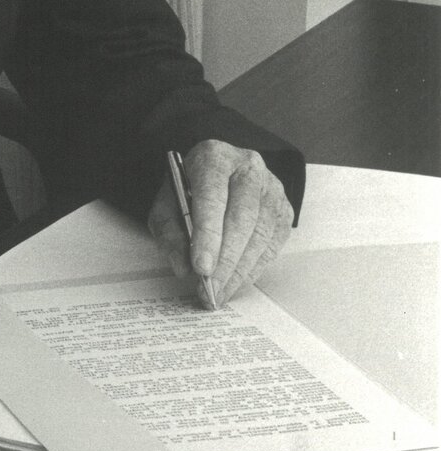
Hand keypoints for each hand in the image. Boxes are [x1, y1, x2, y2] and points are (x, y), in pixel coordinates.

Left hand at [147, 140, 291, 307]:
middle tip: (209, 289)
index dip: (208, 234)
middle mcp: (248, 168)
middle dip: (225, 260)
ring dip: (239, 271)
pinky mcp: (284, 211)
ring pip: (260, 235)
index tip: (200, 267)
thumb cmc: (191, 188)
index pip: (213, 195)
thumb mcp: (166, 202)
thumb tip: (182, 267)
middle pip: (241, 218)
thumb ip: (169, 231)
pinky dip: (253, 269)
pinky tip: (236, 283)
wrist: (219, 173)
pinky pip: (272, 246)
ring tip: (220, 293)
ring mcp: (271, 189)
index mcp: (214, 158)